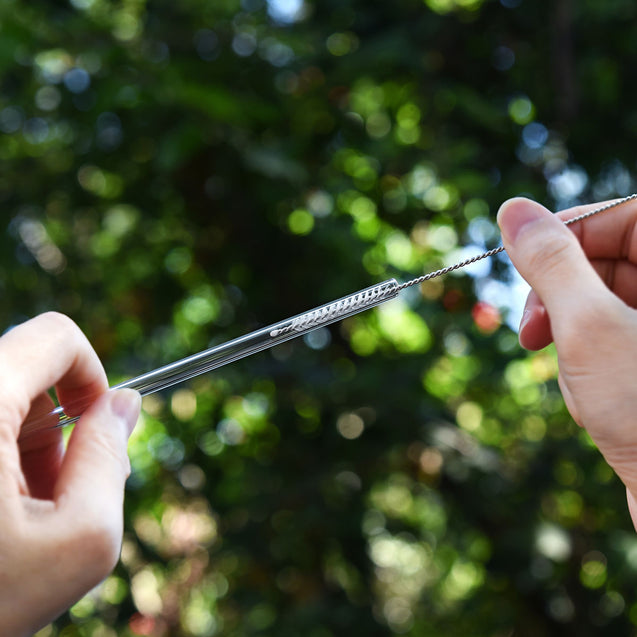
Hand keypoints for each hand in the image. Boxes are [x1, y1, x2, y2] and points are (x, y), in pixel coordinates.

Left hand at [0, 312, 140, 635]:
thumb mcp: (79, 540)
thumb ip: (110, 457)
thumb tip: (125, 403)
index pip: (54, 337)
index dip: (91, 376)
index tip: (94, 428)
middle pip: (25, 374)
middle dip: (55, 432)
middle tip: (48, 500)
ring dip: (21, 454)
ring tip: (13, 519)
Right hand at [497, 197, 636, 527]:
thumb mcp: (590, 328)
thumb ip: (552, 263)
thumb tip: (513, 211)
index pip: (627, 215)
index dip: (568, 230)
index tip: (520, 258)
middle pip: (611, 258)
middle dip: (562, 295)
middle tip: (533, 330)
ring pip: (603, 301)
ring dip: (571, 336)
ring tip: (577, 379)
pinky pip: (609, 336)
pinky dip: (586, 360)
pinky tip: (591, 397)